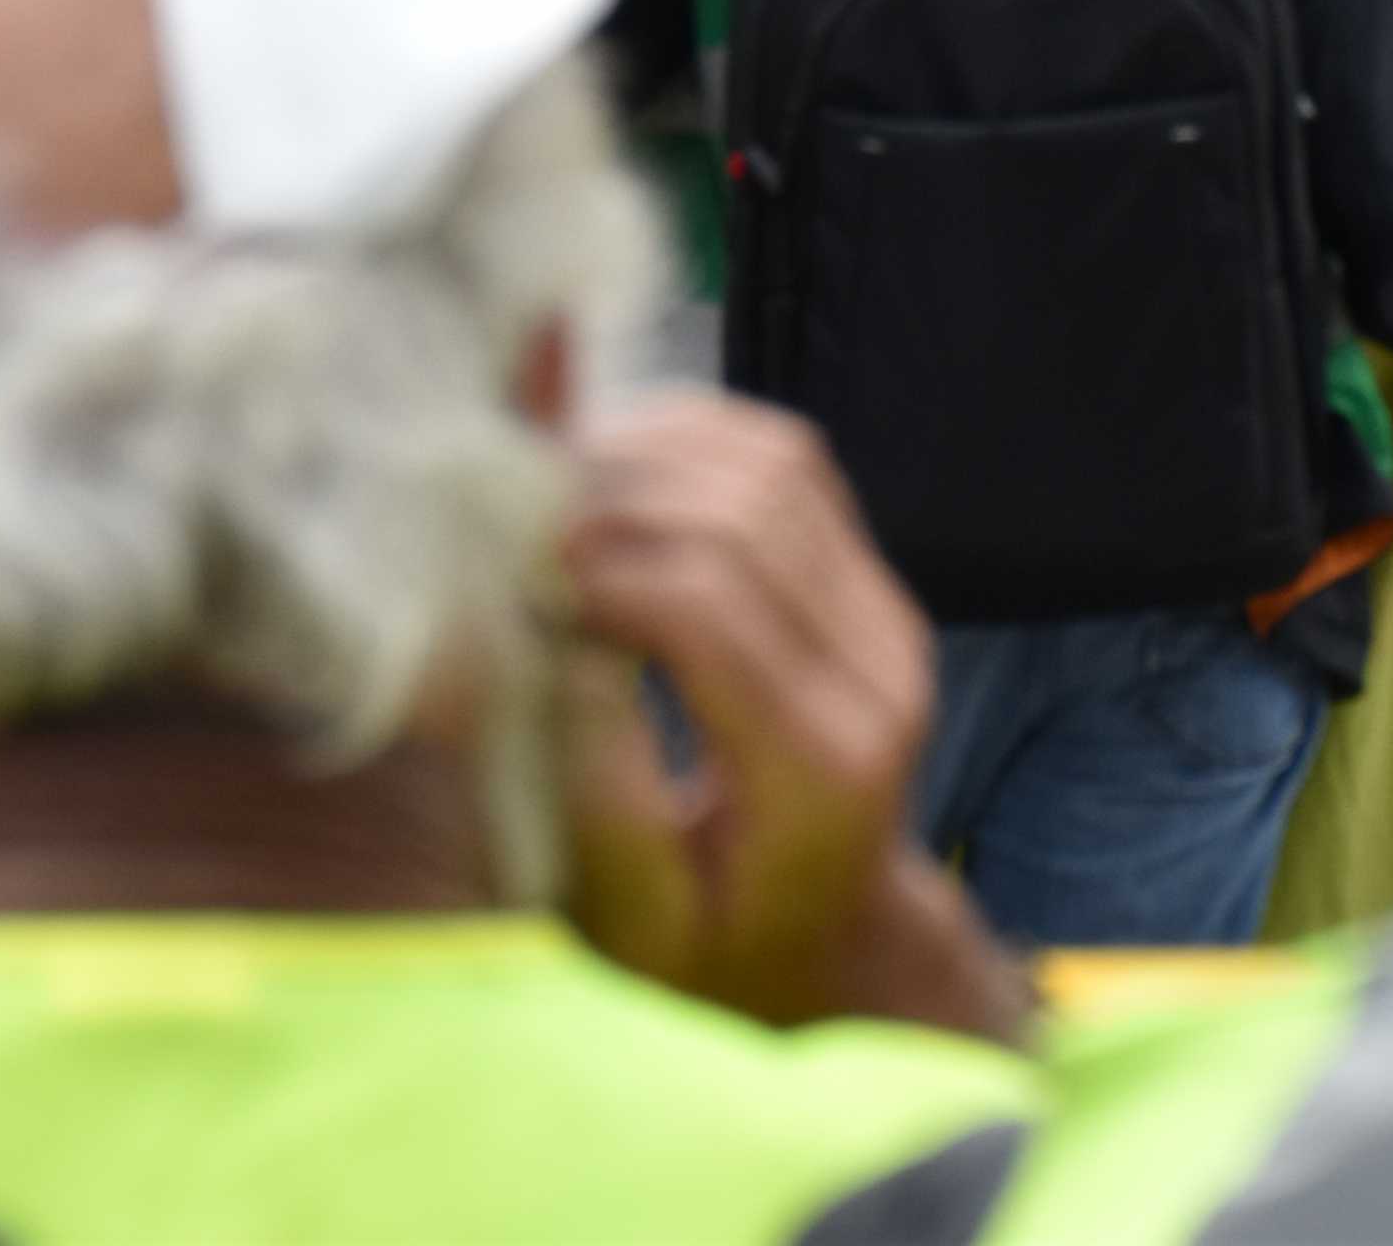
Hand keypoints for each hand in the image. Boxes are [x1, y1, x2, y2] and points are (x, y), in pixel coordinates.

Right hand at [553, 391, 1022, 1038]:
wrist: (828, 942)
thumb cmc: (714, 949)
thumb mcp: (640, 923)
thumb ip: (601, 799)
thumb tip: (561, 652)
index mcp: (823, 770)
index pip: (707, 603)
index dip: (596, 569)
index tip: (506, 583)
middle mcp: (881, 674)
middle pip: (743, 514)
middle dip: (613, 499)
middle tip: (509, 523)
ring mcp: (887, 615)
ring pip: (771, 465)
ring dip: (650, 456)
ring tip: (549, 491)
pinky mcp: (870, 579)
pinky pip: (788, 461)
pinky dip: (694, 441)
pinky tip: (613, 471)